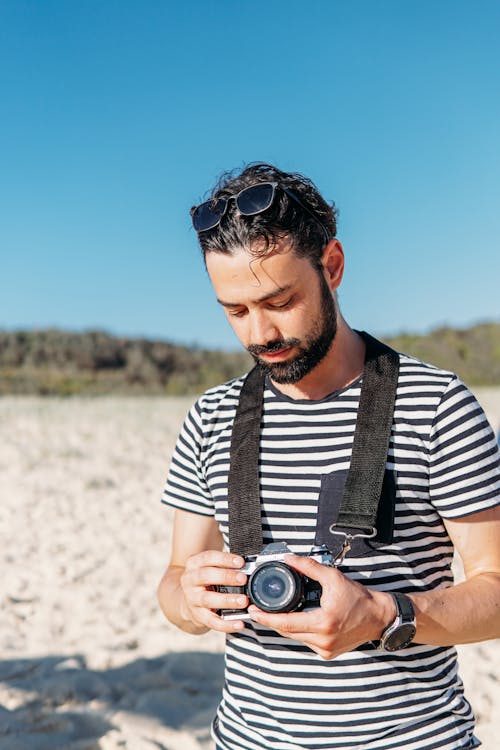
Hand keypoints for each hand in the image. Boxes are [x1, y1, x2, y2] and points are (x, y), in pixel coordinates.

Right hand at [179, 550, 248, 632]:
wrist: (189, 599)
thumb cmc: (207, 579)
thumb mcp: (211, 567)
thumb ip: (225, 565)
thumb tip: (249, 565)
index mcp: (194, 564)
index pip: (208, 557)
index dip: (225, 559)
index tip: (241, 561)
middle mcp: (189, 580)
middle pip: (206, 576)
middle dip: (226, 577)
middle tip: (243, 579)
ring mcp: (191, 599)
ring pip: (208, 599)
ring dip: (227, 600)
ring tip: (243, 601)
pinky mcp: (197, 615)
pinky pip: (212, 621)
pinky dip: (226, 624)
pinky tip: (239, 623)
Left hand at [247, 555, 394, 658]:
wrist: (379, 617)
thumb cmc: (359, 598)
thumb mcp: (333, 577)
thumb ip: (309, 568)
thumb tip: (289, 559)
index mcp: (323, 623)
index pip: (285, 623)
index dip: (266, 618)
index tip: (253, 611)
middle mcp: (323, 641)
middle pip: (287, 632)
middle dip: (271, 621)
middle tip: (257, 610)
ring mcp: (326, 650)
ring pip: (296, 638)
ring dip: (285, 626)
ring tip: (273, 613)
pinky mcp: (328, 653)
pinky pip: (306, 642)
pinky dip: (298, 631)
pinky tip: (295, 620)